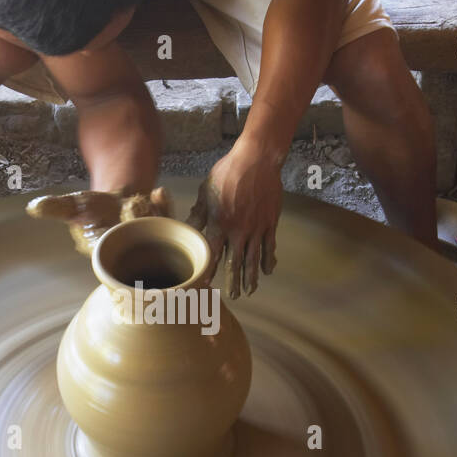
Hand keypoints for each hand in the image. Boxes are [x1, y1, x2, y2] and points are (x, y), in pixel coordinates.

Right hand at [26, 185, 171, 254]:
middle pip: (144, 243)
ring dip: (156, 212)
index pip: (120, 247)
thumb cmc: (94, 210)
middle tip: (134, 202)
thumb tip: (33, 207)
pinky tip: (159, 193)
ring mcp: (152, 248)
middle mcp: (132, 258)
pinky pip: (173, 227)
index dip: (126, 226)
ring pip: (161, 234)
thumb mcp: (74, 206)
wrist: (116, 201)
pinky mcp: (167, 238)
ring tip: (147, 197)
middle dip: (142, 218)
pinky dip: (167, 208)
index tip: (124, 208)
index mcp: (109, 256)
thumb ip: (56, 208)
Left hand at [188, 138, 280, 297]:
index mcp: (220, 223)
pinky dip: (268, 260)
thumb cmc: (227, 173)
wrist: (257, 160)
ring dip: (251, 277)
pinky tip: (267, 271)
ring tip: (249, 291)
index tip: (204, 286)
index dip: (208, 272)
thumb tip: (186, 229)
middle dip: (233, 281)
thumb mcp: (205, 192)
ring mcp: (257, 228)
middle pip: (235, 262)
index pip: (211, 254)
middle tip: (232, 296)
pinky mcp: (270, 222)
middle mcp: (239, 230)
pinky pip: (269, 246)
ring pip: (253, 258)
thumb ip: (198, 214)